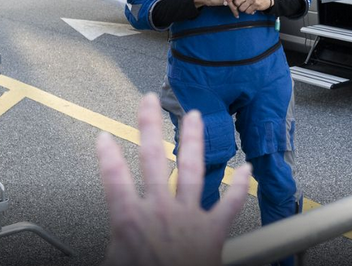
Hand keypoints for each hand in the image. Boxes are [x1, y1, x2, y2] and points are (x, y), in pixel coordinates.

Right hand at [97, 93, 251, 265]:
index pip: (113, 179)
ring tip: (195, 117)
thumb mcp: (113, 262)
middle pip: (151, 159)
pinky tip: (247, 170)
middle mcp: (160, 211)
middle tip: (148, 101)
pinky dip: (240, 187)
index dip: (107, 155)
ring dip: (193, 140)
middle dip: (149, 126)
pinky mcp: (212, 232)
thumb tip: (108, 242)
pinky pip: (229, 206)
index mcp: (131, 221)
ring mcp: (188, 217)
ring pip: (190, 169)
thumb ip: (114, 244)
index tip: (104, 137)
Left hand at [223, 0, 271, 16]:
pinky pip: (247, 11)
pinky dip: (248, 12)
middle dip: (237, 6)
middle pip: (237, 3)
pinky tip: (250, 8)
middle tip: (241, 5)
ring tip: (246, 6)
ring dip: (243, 9)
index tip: (225, 3)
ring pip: (242, 8)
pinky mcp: (256, 4)